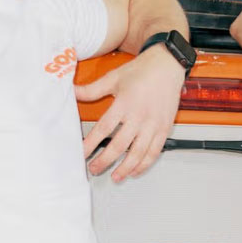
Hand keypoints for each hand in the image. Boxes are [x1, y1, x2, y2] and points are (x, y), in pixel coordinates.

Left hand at [81, 46, 186, 181]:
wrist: (168, 65)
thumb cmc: (143, 70)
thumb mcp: (114, 77)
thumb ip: (92, 89)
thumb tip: (73, 92)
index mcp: (125, 103)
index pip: (104, 129)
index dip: (91, 144)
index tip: (82, 153)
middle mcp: (139, 116)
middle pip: (119, 145)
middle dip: (105, 161)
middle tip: (94, 169)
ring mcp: (153, 124)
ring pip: (138, 153)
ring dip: (125, 168)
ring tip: (115, 177)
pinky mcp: (164, 128)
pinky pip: (154, 152)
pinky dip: (145, 164)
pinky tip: (135, 170)